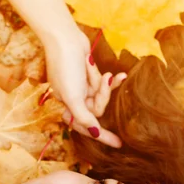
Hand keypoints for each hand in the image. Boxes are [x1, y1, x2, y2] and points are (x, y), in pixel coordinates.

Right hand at [43, 31, 126, 147]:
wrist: (64, 39)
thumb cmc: (65, 67)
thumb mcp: (73, 96)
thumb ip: (84, 117)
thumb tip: (94, 132)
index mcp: (67, 108)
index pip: (87, 127)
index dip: (103, 136)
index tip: (118, 145)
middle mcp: (75, 100)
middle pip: (97, 109)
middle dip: (103, 95)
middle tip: (104, 80)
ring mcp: (82, 88)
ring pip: (102, 95)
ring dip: (104, 84)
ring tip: (104, 73)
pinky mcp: (89, 76)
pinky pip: (103, 83)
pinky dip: (108, 79)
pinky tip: (119, 75)